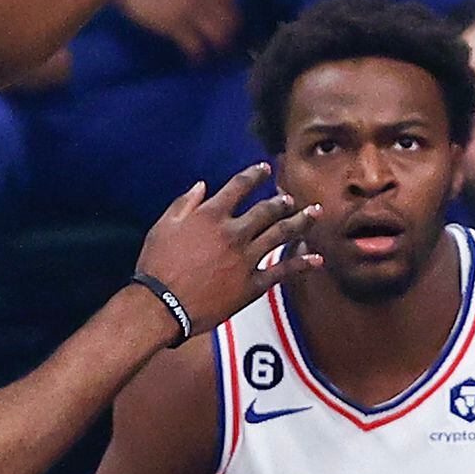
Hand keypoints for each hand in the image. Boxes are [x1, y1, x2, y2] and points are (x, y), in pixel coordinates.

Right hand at [114, 0, 240, 63]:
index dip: (233, 14)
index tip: (232, 25)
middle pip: (229, 19)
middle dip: (230, 35)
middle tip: (226, 46)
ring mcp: (190, 11)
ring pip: (217, 35)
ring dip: (218, 48)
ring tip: (214, 57)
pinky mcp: (175, 26)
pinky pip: (195, 46)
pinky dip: (198, 57)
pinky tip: (195, 63)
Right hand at [133, 164, 320, 341]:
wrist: (163, 304)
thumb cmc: (157, 264)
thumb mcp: (163, 225)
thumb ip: (184, 203)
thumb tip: (201, 186)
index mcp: (211, 215)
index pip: (239, 186)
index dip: (255, 175)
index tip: (265, 169)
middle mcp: (234, 232)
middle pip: (267, 210)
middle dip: (282, 201)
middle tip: (291, 198)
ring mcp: (246, 258)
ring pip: (281, 235)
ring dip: (300, 222)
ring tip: (313, 214)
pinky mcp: (252, 284)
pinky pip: (282, 271)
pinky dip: (302, 263)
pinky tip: (316, 258)